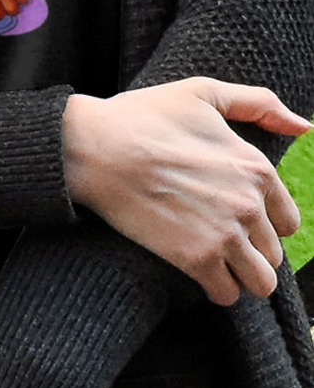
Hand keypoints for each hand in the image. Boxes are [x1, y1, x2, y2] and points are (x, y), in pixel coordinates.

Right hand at [62, 77, 311, 306]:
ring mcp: (224, 234)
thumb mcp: (201, 93)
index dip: (262, 220)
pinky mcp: (195, 258)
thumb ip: (257, 104)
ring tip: (213, 259)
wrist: (94, 146)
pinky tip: (197, 269)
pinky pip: (227, 295)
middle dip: (249, 248)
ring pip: (260, 282)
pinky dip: (216, 287)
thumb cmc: (143, 116)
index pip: (288, 220)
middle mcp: (249, 204)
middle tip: (214, 234)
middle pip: (273, 253)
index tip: (233, 215)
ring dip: (239, 274)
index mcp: (256, 167)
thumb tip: (303, 126)